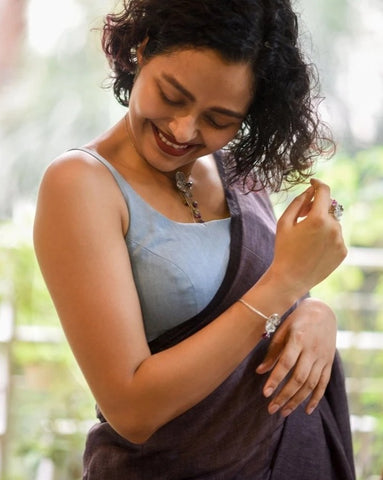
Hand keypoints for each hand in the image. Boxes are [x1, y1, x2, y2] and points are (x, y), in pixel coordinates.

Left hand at [255, 297, 336, 416]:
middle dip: (284, 396)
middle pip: (298, 378)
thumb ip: (273, 351)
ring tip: (283, 412)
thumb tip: (260, 372)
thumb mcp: (282, 330)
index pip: (286, 363)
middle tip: (271, 409)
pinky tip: (306, 410)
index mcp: (298, 339)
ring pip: (311, 384)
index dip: (275, 379)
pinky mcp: (329, 363)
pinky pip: (323, 384)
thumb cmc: (297, 320)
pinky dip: (316, 398)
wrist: (323, 311)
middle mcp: (312, 350)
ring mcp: (322, 357)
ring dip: (297, 400)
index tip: (265, 393)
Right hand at [270, 179, 346, 296]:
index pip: (324, 191)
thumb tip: (310, 190)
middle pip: (328, 208)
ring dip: (322, 224)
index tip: (313, 182)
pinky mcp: (343, 252)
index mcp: (318, 218)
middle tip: (302, 216)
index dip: (318, 184)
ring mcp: (340, 240)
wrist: (291, 279)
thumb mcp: (284, 223)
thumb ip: (298, 202)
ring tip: (306, 237)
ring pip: (333, 223)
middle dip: (316, 208)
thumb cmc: (284, 250)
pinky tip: (313, 248)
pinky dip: (327, 237)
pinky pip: (336, 237)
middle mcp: (333, 228)